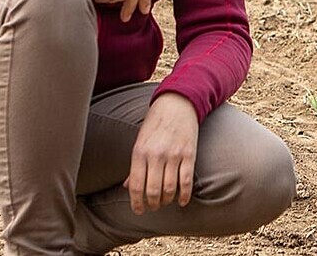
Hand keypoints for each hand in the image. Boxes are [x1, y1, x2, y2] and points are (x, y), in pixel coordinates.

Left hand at [127, 92, 199, 213]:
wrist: (177, 104)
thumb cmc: (155, 124)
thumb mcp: (140, 142)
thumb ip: (135, 166)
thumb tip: (127, 187)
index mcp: (139, 152)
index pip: (136, 185)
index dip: (137, 202)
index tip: (139, 211)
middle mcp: (155, 155)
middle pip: (153, 190)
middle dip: (152, 204)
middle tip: (153, 207)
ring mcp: (173, 154)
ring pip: (169, 188)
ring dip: (167, 200)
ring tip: (165, 202)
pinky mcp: (189, 154)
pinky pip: (186, 181)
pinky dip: (184, 195)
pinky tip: (182, 201)